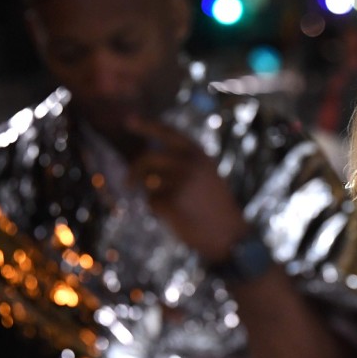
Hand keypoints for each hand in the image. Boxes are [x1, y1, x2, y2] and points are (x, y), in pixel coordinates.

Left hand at [125, 116, 247, 260]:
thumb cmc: (215, 210)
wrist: (229, 236)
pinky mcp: (172, 198)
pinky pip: (152, 201)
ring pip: (147, 182)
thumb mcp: (206, 178)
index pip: (168, 133)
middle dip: (134, 171)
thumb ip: (182, 166)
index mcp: (199, 154)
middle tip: (127, 184)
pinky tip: (177, 217)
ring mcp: (180, 179)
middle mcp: (189, 162)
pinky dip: (158, 210)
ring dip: (152, 194)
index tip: (128, 121)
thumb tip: (147, 164)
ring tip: (172, 207)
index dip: (146, 125)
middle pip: (147, 157)